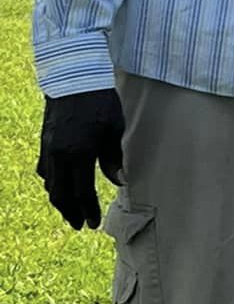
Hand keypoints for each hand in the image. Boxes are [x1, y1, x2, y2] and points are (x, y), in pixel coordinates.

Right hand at [37, 89, 125, 230]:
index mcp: (80, 153)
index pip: (82, 191)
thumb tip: (119, 182)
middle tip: (79, 225)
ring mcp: (48, 148)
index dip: (87, 210)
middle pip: (61, 194)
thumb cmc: (100, 102)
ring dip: (59, 200)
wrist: (73, 78)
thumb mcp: (114, 129)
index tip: (93, 224)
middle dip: (70, 212)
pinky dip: (51, 183)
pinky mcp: (44, 141)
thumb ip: (114, 158)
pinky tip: (58, 187)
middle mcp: (59, 154)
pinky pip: (44, 170)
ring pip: (50, 183)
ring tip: (70, 211)